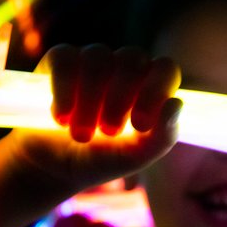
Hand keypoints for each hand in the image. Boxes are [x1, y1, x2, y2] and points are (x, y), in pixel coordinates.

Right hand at [9, 44, 181, 191]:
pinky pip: (65, 59)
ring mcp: (91, 59)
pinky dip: (64, 91)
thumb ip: (162, 137)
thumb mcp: (134, 157)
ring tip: (81, 134)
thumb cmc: (99, 159)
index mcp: (148, 87)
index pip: (165, 68)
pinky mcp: (59, 59)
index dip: (155, 90)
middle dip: (121, 99)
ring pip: (98, 58)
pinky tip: (61, 118)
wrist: (51, 168)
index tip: (139, 125)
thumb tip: (175, 103)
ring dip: (91, 100)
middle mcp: (123, 68)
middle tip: (109, 133)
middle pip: (132, 59)